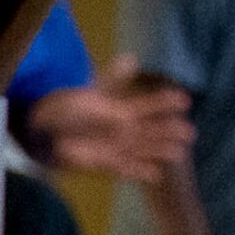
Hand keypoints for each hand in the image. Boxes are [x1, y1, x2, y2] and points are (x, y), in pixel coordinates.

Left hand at [23, 59, 192, 186]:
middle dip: (169, 132)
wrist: (44, 131)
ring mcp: (114, 148)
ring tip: (180, 153)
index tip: (184, 100)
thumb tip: (131, 59)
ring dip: (160, 152)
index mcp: (121, 111)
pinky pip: (125, 169)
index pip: (149, 106)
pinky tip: (155, 175)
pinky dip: (139, 172)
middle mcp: (122, 130)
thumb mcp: (89, 92)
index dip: (165, 103)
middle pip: (151, 131)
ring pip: (144, 150)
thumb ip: (111, 79)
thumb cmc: (66, 109)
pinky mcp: (103, 163)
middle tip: (190, 133)